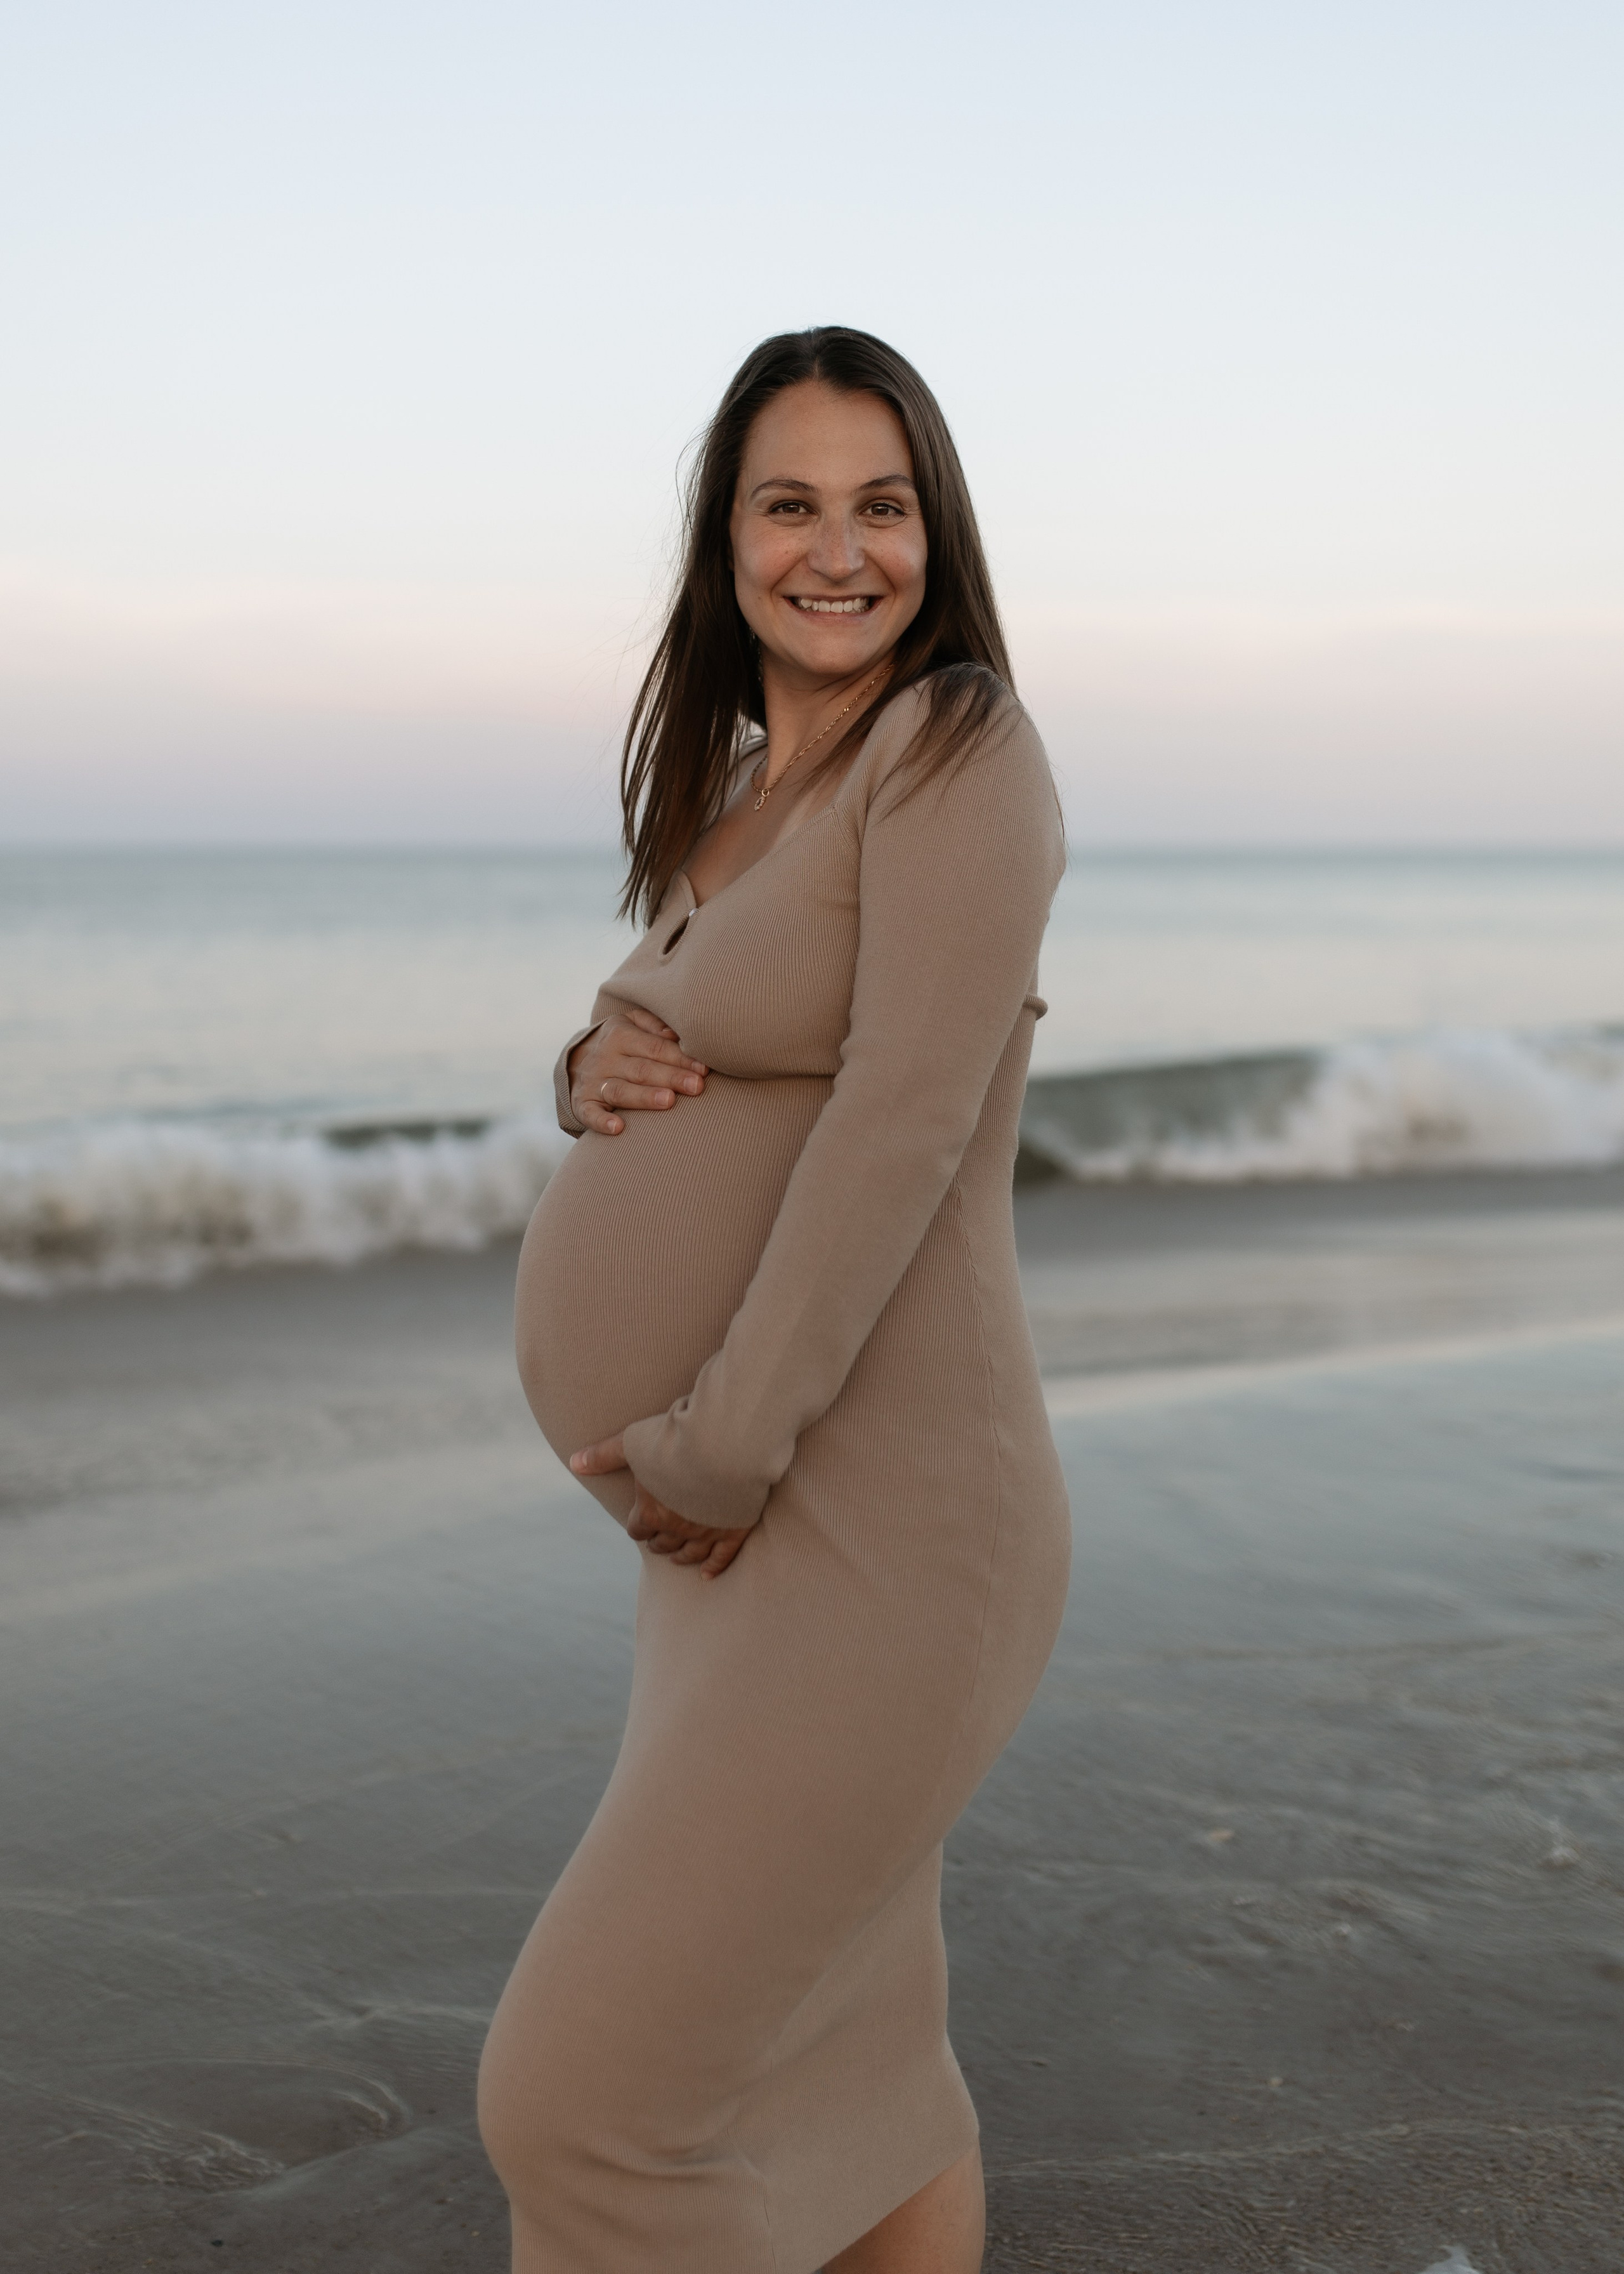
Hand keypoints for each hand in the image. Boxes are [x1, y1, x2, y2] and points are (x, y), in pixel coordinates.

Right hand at [569, 1009, 706, 1135]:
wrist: (574, 1060)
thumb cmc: (619, 1044)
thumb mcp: (632, 1023)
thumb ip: (655, 1025)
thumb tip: (676, 1034)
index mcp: (620, 1034)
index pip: (655, 1047)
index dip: (680, 1058)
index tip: (704, 1069)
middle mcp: (605, 1058)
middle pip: (642, 1069)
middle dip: (671, 1078)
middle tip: (696, 1087)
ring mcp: (592, 1082)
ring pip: (620, 1090)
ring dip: (644, 1097)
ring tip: (668, 1101)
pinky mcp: (582, 1104)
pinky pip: (590, 1113)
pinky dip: (601, 1122)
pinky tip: (618, 1128)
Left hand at [569, 1434, 751, 1578]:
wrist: (723, 1442)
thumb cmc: (673, 1439)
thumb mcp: (632, 1442)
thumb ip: (603, 1455)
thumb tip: (572, 1462)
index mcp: (651, 1512)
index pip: (637, 1528)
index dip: (637, 1525)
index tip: (639, 1523)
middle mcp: (678, 1528)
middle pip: (663, 1544)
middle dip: (658, 1542)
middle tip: (658, 1541)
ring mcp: (708, 1531)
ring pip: (691, 1553)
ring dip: (682, 1556)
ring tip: (678, 1558)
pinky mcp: (735, 1528)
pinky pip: (723, 1555)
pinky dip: (715, 1566)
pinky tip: (708, 1575)